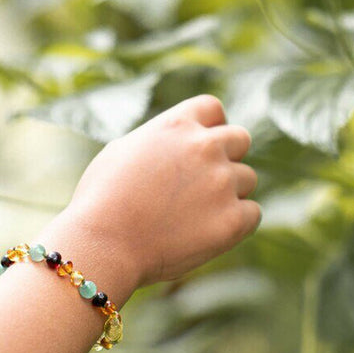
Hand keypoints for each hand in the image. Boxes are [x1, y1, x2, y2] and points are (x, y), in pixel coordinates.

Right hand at [59, 95, 259, 286]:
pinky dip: (236, 222)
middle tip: (205, 183)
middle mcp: (205, 147)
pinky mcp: (233, 219)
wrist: (103, 245)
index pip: (213, 108)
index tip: (206, 145)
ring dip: (229, 192)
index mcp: (177, 125)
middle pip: (240, 139)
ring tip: (194, 215)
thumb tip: (178, 143)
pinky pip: (252, 213)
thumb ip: (160, 141)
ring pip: (247, 179)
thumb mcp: (123, 151)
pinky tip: (208, 232)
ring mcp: (222, 182)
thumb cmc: (100, 202)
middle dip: (227, 156)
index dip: (212, 126)